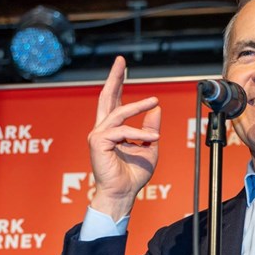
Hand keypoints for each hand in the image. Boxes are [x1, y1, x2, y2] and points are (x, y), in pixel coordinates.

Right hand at [88, 56, 160, 219]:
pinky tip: (153, 138)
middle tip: (120, 60)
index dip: (118, 82)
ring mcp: (98, 135)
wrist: (123, 193)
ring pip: (119, 112)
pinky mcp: (98, 142)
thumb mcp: (149, 147)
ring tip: (154, 101)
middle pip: (106, 97)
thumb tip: (156, 109)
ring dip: (138, 105)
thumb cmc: (133, 175)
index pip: (114, 100)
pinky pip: (122, 131)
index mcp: (113, 129)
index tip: (122, 65)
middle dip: (114, 77)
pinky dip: (139, 133)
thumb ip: (150, 127)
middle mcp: (103, 129)